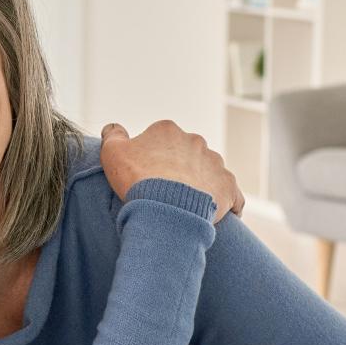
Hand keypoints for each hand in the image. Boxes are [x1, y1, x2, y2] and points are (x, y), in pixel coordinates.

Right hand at [100, 120, 244, 223]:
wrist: (165, 208)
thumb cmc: (137, 180)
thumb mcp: (112, 153)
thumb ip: (113, 136)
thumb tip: (113, 128)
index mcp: (167, 131)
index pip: (160, 141)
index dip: (152, 159)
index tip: (146, 176)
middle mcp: (195, 141)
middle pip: (186, 154)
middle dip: (179, 170)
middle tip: (165, 192)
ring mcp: (215, 163)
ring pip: (208, 172)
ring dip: (201, 185)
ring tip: (187, 207)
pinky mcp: (228, 186)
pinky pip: (232, 196)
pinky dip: (227, 203)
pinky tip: (220, 216)